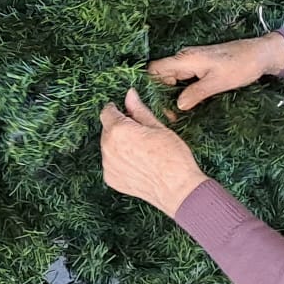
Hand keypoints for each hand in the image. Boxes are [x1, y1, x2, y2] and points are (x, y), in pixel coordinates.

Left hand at [99, 90, 208, 217]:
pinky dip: (120, 161)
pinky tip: (138, 163)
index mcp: (119, 130)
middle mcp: (108, 147)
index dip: (116, 110)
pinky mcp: (111, 179)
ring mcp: (108, 165)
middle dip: (119, 128)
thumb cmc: (172, 156)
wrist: (177, 189)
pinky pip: (111, 164)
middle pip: (107, 130)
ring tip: (141, 151)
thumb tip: (129, 94)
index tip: (124, 111)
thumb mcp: (158, 127)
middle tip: (139, 133)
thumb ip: (139, 110)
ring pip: (108, 147)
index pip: (107, 112)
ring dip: (118, 145)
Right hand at [149, 35, 283, 111]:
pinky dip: (181, 90)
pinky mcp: (200, 66)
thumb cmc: (240, 66)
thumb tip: (178, 106)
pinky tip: (186, 104)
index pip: (155, 69)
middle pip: (161, 75)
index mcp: (185, 59)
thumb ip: (196, 93)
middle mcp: (185, 58)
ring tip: (175, 114)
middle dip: (160, 94)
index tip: (156, 106)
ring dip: (171, 94)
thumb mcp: (218, 83)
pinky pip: (183, 78)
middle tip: (167, 116)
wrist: (259, 54)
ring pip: (172, 77)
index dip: (150, 86)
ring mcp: (192, 62)